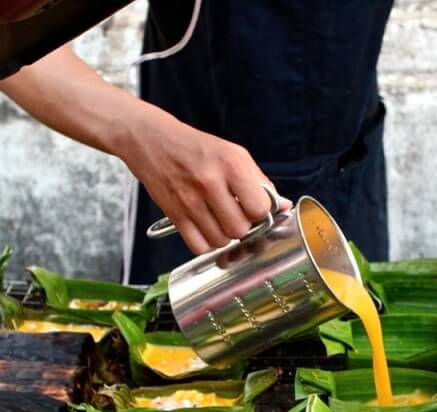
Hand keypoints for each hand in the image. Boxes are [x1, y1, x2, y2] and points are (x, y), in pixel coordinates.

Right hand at [115, 106, 288, 253]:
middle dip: (242, 226)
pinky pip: (198, 246)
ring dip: (224, 235)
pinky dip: (205, 243)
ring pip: (220, 240)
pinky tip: (205, 228)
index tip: (252, 206)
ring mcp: (190, 200)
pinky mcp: (174, 214)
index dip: (259, 212)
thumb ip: (259, 182)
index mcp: (231, 163)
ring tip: (218, 219)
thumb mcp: (233, 154)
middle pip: (240, 229)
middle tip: (234, 214)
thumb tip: (284, 205)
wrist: (152, 141)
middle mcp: (210, 182)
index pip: (259, 207)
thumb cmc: (196, 147)